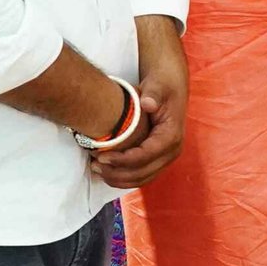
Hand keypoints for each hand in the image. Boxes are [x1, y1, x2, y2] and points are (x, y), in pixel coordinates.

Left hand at [92, 17, 187, 189]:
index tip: (102, 156)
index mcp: (172, 135)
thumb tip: (148, 104)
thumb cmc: (162, 86)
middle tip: (94, 164)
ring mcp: (166, 158)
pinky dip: (123, 178)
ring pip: (141, 179)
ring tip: (96, 169)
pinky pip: (141, 176)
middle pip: (143, 173)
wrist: (170, 87)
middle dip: (117, 172)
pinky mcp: (158, 160)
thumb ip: (152, 94)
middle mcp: (172, 151)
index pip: (146, 156)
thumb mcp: (157, 86)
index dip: (122, 160)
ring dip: (118, 178)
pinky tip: (106, 171)